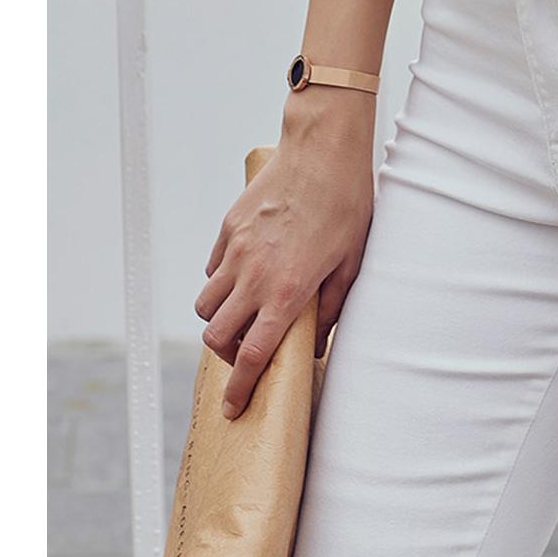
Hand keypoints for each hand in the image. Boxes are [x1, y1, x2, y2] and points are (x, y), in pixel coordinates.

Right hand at [193, 118, 374, 418]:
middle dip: (224, 355)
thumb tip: (316, 345)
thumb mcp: (351, 261)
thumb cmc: (347, 203)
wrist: (324, 148)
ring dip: (219, 318)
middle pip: (215, 336)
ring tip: (246, 312)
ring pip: (205, 303)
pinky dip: (222, 280)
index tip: (233, 408)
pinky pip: (213, 267)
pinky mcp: (229, 226)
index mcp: (286, 290)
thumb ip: (331, 309)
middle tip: (245, 353)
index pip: (252, 355)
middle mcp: (253, 274)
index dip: (240, 388)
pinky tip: (247, 273)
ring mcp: (236, 249)